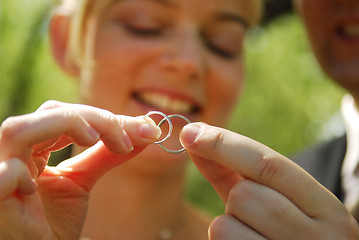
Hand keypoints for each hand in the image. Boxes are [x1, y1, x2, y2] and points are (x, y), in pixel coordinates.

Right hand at [0, 100, 159, 239]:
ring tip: (93, 139)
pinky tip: (44, 183)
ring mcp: (1, 174)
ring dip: (65, 125)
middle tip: (125, 138)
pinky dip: (24, 171)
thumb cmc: (54, 221)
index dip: (100, 117)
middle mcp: (13, 153)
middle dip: (93, 118)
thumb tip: (146, 131)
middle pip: (49, 113)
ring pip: (20, 129)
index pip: (62, 114)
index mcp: (31, 148)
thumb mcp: (82, 180)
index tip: (140, 131)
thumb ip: (108, 154)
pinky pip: (4, 174)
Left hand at [180, 123, 358, 239]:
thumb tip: (195, 135)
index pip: (269, 164)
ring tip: (252, 234)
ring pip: (226, 224)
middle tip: (253, 214)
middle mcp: (318, 238)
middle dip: (235, 199)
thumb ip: (233, 170)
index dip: (224, 144)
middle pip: (244, 194)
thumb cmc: (283, 231)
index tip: (191, 133)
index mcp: (326, 209)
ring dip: (228, 224)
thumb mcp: (272, 200)